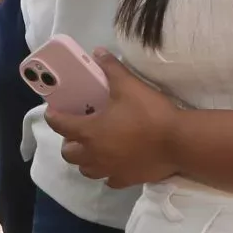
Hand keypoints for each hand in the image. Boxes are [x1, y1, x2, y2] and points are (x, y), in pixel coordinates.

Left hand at [53, 50, 182, 187]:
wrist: (179, 141)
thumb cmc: (149, 113)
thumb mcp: (128, 85)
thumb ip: (111, 68)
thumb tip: (98, 52)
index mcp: (89, 132)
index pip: (59, 125)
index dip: (53, 116)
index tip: (54, 110)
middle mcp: (94, 155)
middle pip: (69, 154)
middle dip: (69, 142)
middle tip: (79, 129)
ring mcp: (109, 170)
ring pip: (86, 170)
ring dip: (85, 159)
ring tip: (95, 147)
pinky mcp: (126, 180)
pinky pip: (109, 179)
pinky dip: (108, 172)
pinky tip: (115, 162)